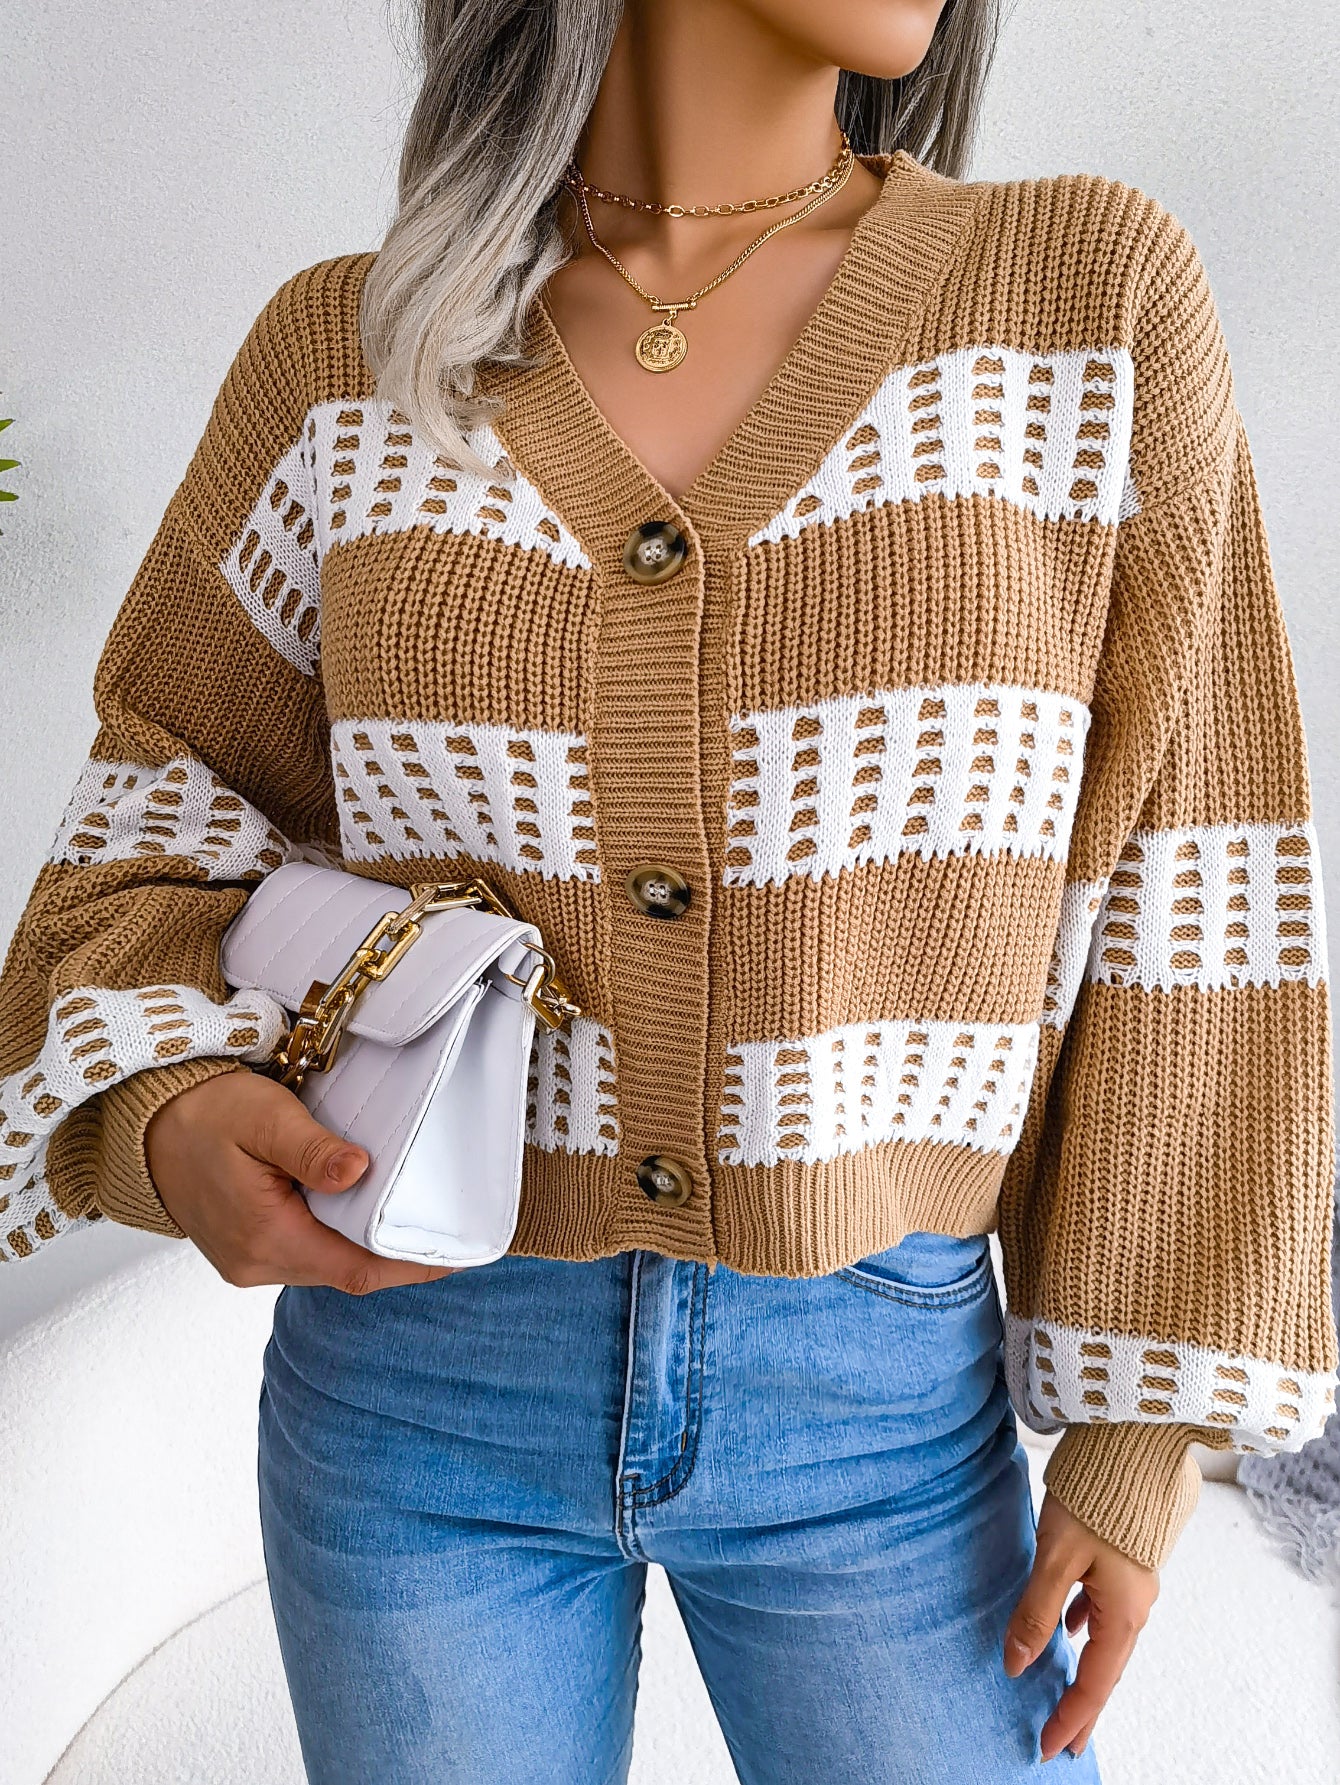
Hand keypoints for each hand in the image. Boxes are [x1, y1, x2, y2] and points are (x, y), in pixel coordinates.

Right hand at [145, 1068, 456, 1294]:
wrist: (143, 1123)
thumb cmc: (203, 1112)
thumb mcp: (264, 1117)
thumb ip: (311, 1149)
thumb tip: (358, 1171)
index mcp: (265, 1237)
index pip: (356, 1270)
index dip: (410, 1267)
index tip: (455, 1257)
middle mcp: (257, 1262)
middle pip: (346, 1270)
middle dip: (395, 1255)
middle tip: (447, 1231)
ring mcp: (248, 1260)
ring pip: (327, 1263)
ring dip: (365, 1244)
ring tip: (415, 1219)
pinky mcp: (245, 1248)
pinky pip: (305, 1251)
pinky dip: (338, 1235)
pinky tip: (362, 1210)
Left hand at [1003, 1489, 1159, 1760]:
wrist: (1133, 1443)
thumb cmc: (1095, 1496)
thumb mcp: (1056, 1557)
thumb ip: (1036, 1612)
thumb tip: (1015, 1664)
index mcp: (1125, 1612)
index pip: (1094, 1684)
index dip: (1069, 1718)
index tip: (1046, 1749)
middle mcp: (1137, 1604)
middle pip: (1107, 1671)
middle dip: (1082, 1708)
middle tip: (1062, 1744)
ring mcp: (1134, 1582)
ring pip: (1106, 1641)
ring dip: (1085, 1672)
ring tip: (1065, 1697)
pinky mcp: (1125, 1559)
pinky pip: (1105, 1610)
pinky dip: (1085, 1629)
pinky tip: (1071, 1627)